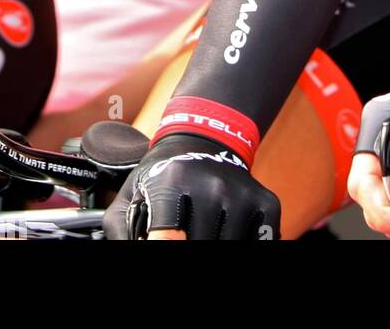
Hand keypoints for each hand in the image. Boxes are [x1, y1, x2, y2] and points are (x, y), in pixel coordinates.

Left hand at [103, 133, 280, 240]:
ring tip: (203, 230)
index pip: (168, 238)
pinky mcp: (267, 202)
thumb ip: (123, 235)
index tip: (166, 243)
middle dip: (189, 245)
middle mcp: (212, 186)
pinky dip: (244, 242)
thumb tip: (138, 249)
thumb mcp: (129, 199)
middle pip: (199, 246)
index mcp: (173, 183)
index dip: (166, 245)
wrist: (204, 139)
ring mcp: (242, 195)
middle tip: (183, 234)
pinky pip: (261, 243)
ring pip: (230, 246)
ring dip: (215, 244)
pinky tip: (226, 232)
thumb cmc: (160, 177)